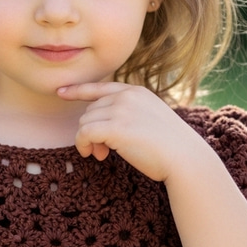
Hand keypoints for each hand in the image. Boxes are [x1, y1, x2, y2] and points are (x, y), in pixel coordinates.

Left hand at [58, 82, 192, 180]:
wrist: (185, 158)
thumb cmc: (169, 147)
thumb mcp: (150, 119)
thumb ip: (128, 114)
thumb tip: (98, 127)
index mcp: (136, 92)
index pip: (100, 87)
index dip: (78, 90)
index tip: (61, 92)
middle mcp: (127, 96)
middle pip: (90, 110)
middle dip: (92, 131)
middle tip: (102, 151)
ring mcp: (121, 110)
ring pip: (85, 122)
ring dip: (89, 141)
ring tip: (103, 154)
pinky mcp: (115, 127)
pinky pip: (84, 133)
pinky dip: (83, 145)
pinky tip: (95, 155)